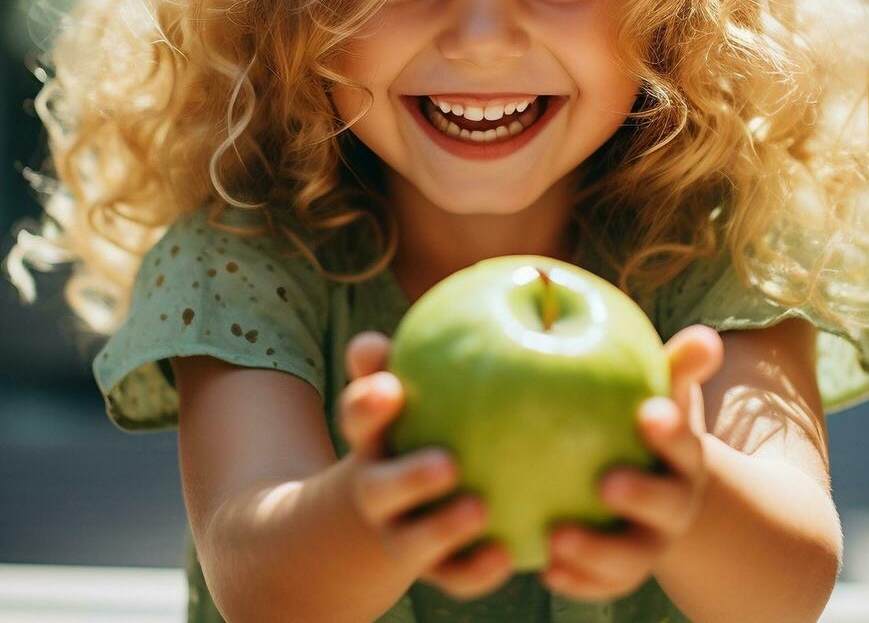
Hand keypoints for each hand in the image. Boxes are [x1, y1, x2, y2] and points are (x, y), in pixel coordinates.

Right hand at [336, 330, 515, 600]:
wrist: (397, 508)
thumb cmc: (425, 425)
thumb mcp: (422, 393)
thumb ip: (437, 354)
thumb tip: (493, 292)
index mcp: (372, 440)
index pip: (359, 416)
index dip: (368, 402)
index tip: (390, 387)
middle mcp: (377, 490)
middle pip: (379, 487)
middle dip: (407, 477)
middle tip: (447, 462)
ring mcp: (400, 534)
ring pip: (413, 541)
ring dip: (442, 530)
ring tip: (481, 509)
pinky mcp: (433, 570)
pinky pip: (455, 576)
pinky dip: (477, 570)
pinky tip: (510, 555)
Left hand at [541, 324, 723, 601]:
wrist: (652, 492)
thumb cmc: (640, 425)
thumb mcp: (661, 394)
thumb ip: (676, 366)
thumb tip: (706, 336)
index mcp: (685, 461)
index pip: (685, 444)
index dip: (671, 431)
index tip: (650, 414)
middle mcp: (673, 508)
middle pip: (666, 507)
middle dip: (642, 496)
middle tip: (606, 481)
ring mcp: (647, 545)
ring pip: (629, 559)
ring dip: (596, 552)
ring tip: (554, 537)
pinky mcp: (616, 575)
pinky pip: (597, 584)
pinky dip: (575, 581)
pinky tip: (542, 569)